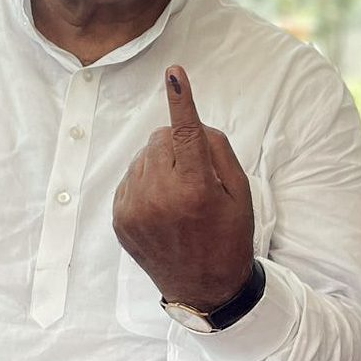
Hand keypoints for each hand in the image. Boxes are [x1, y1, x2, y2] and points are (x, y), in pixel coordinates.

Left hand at [112, 65, 254, 309]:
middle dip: (178, 144)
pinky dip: (147, 181)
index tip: (174, 73)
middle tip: (196, 173)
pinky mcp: (121, 218)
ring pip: (144, 156)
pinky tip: (162, 205)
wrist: (203, 287)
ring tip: (179, 194)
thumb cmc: (228, 235)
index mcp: (196, 189)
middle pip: (161, 138)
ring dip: (161, 163)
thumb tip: (191, 122)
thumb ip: (218, 151)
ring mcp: (136, 208)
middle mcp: (161, 196)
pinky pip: (131, 177)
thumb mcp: (240, 193)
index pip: (186, 132)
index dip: (181, 100)